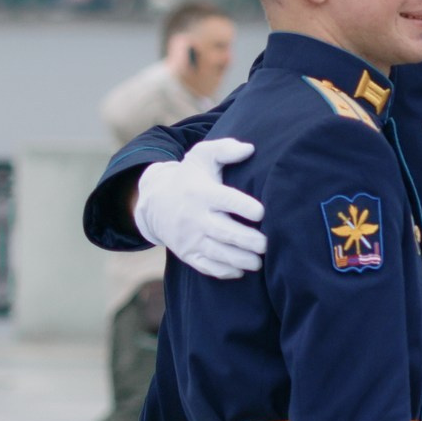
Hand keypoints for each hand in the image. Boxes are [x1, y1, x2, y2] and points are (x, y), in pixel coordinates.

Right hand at [132, 138, 265, 278]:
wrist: (154, 201)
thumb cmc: (189, 178)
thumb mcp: (201, 157)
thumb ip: (224, 149)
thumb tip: (249, 149)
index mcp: (202, 193)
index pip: (226, 200)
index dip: (244, 207)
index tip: (261, 212)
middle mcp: (195, 217)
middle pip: (225, 232)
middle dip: (248, 240)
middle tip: (267, 243)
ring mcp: (190, 238)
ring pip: (218, 253)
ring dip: (241, 260)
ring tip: (259, 261)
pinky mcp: (187, 253)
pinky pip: (206, 267)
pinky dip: (224, 271)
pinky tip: (241, 270)